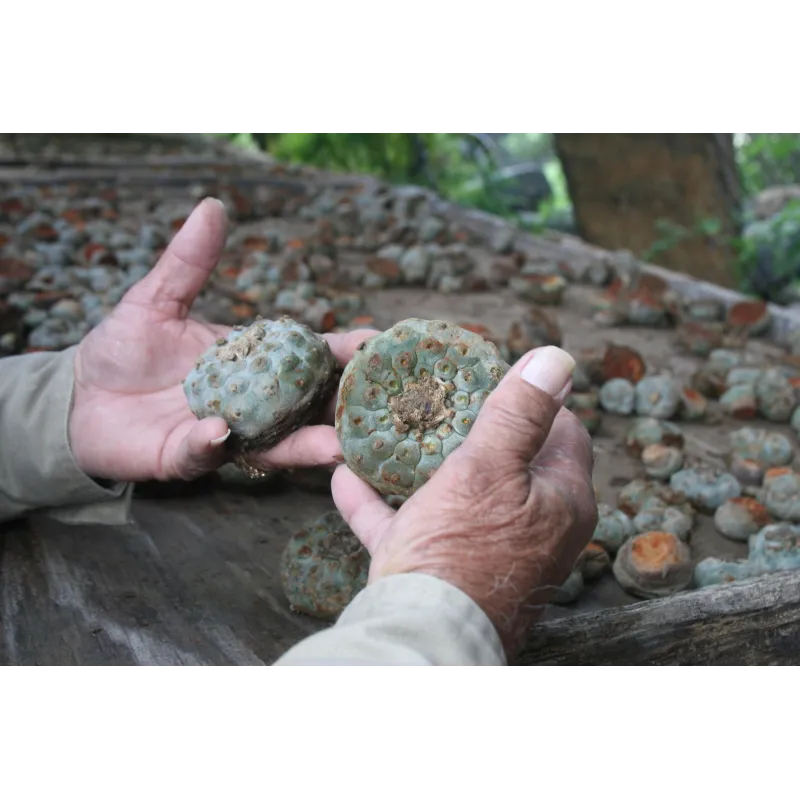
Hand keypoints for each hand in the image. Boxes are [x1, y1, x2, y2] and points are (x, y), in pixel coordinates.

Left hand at [69, 197, 375, 483]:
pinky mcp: (185, 458)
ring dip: (305, 446)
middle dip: (340, 410)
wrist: (77, 397)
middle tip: (376, 406)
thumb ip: (188, 262)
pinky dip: (213, 443)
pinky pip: (205, 454)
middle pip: (306, 409)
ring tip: (334, 444)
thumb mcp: (156, 300)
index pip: (307, 359)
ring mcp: (223, 434)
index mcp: (251, 364)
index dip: (342, 353)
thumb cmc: (123, 350)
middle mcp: (249, 404)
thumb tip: (213, 206)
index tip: (375, 343)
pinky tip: (220, 430)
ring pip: (274, 445)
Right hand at [332, 346, 597, 660]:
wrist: (422, 636)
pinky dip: (382, 507)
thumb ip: (520, 412)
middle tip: (439, 400)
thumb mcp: (490, 467)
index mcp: (560, 500)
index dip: (533, 401)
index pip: (564, 432)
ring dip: (420, 468)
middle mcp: (532, 528)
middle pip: (507, 463)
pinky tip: (347, 479)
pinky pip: (410, 529)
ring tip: (394, 433)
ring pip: (454, 496)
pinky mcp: (441, 574)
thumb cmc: (463, 550)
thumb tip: (558, 357)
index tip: (493, 381)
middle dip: (470, 431)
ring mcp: (485, 553)